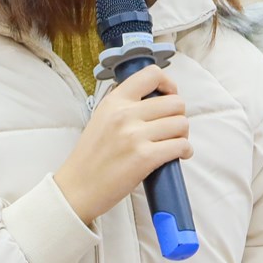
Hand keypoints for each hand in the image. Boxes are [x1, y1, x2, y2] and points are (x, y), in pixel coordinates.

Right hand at [54, 65, 190, 225]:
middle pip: (175, 102)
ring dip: (183, 134)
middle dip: (179, 115)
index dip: (169, 84)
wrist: (78, 188)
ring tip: (174, 143)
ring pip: (181, 123)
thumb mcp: (102, 118)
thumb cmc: (91, 157)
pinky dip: (185, 150)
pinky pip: (180, 146)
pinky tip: (179, 155)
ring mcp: (135, 136)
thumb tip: (156, 99)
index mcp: (114, 101)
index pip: (152, 74)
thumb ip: (125, 105)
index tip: (169, 95)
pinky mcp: (144, 157)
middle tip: (172, 128)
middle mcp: (125, 114)